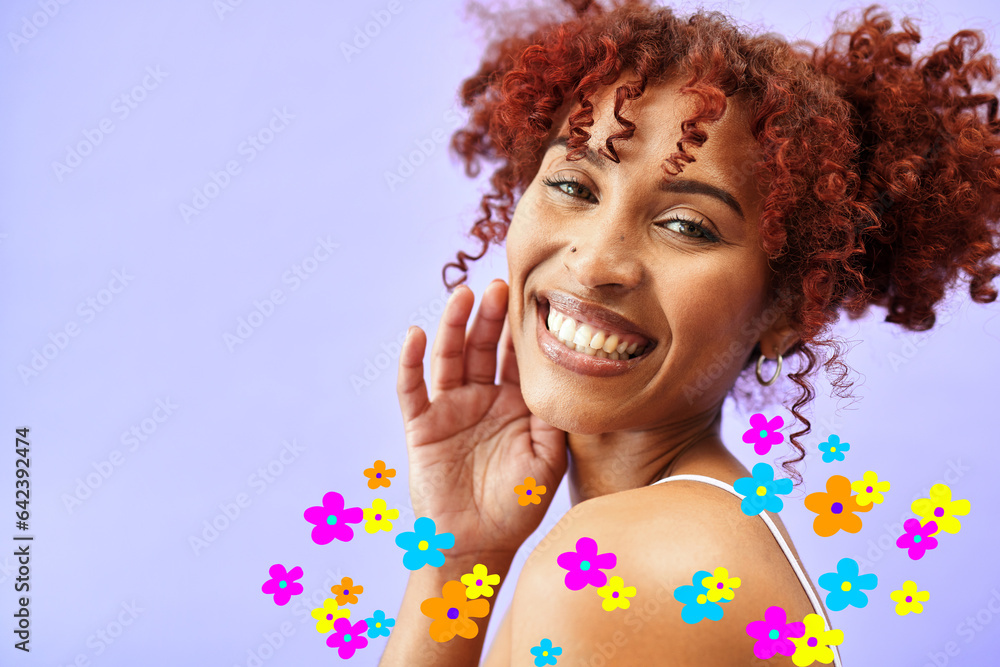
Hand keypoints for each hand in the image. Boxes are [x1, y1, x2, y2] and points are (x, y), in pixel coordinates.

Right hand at [396, 279, 567, 559]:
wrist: (477, 544)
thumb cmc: (517, 505)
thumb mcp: (549, 459)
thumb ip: (554, 418)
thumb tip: (565, 375)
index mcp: (514, 404)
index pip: (516, 357)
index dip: (521, 328)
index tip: (533, 293)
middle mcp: (482, 399)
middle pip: (483, 347)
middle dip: (490, 317)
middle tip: (499, 285)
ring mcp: (450, 409)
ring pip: (450, 358)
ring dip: (454, 326)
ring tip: (462, 296)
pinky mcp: (421, 425)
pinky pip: (413, 389)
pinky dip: (411, 362)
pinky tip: (416, 334)